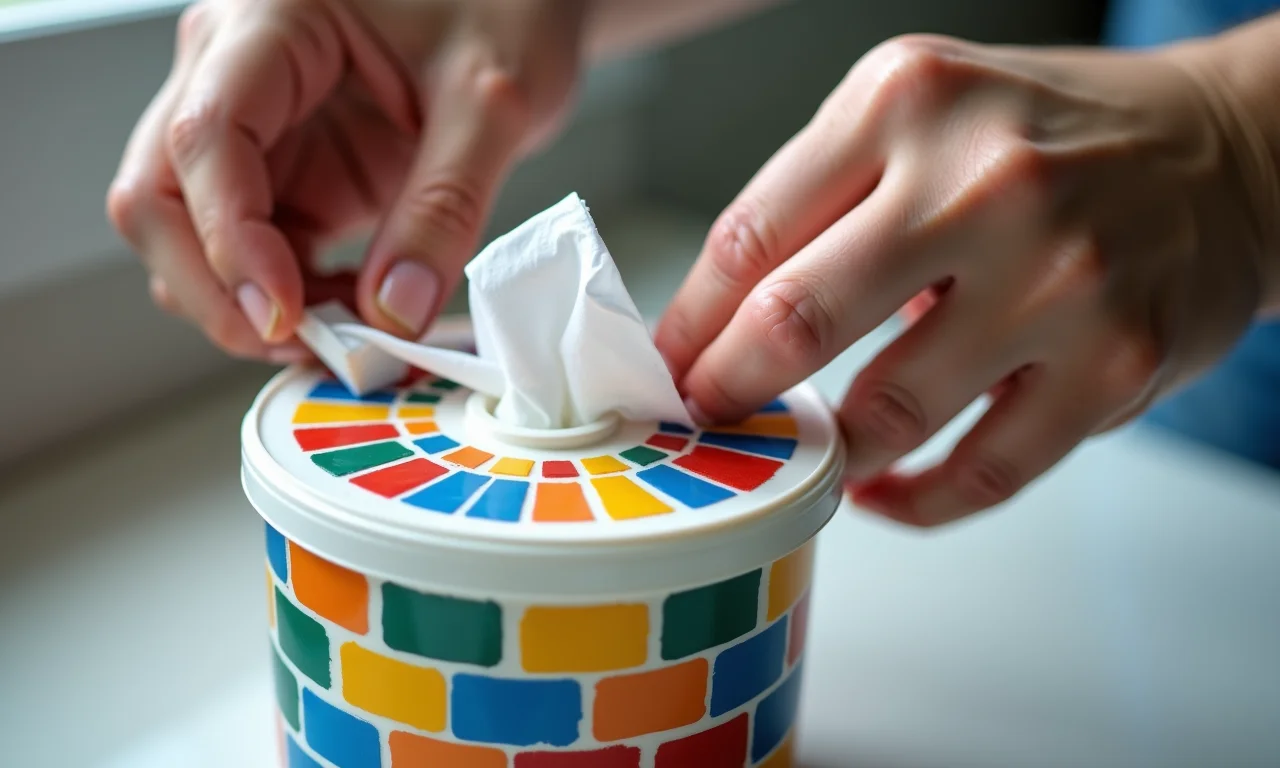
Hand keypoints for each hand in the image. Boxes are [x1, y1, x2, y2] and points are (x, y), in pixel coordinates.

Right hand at [108, 0, 585, 360]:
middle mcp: (235, 72)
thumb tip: (395, 312)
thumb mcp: (494, 99)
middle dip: (214, 288)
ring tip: (344, 334)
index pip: (206, 137)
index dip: (229, 239)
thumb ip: (446, 204)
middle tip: (303, 345)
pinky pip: (252, 250)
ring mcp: (257, 129)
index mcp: (272, 22)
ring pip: (191, 235)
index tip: (284, 314)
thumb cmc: (504, 6)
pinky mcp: (289, 175)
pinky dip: (286, 298)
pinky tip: (348, 316)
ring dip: (247, 303)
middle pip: (160, 195)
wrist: (517, 2)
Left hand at [655, 33, 1278, 525]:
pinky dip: (913, 499)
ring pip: (885, 412)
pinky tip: (879, 491)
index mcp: (907, 102)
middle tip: (708, 419)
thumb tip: (716, 322)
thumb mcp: (920, 112)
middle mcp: (983, 182)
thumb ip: (819, 197)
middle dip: (728, 390)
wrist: (1222, 156)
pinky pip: (981, 472)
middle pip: (797, 319)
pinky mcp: (1114, 365)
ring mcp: (1057, 278)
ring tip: (799, 450)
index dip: (689, 321)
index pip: (750, 234)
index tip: (668, 366)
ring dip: (821, 448)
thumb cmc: (1047, 136)